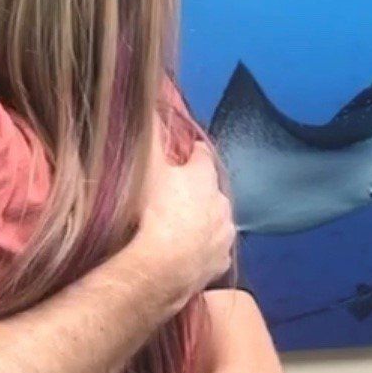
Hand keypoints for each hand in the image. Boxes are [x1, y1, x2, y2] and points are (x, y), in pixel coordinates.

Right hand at [137, 132, 235, 301]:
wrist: (164, 266)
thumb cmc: (154, 210)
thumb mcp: (146, 168)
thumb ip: (149, 137)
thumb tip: (151, 106)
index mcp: (205, 176)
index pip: (201, 154)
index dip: (189, 153)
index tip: (181, 155)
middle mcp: (222, 202)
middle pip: (210, 190)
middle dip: (196, 191)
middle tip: (172, 197)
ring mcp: (224, 235)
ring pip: (215, 221)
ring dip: (202, 221)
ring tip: (178, 229)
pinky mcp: (220, 263)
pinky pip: (212, 251)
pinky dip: (202, 250)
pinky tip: (186, 254)